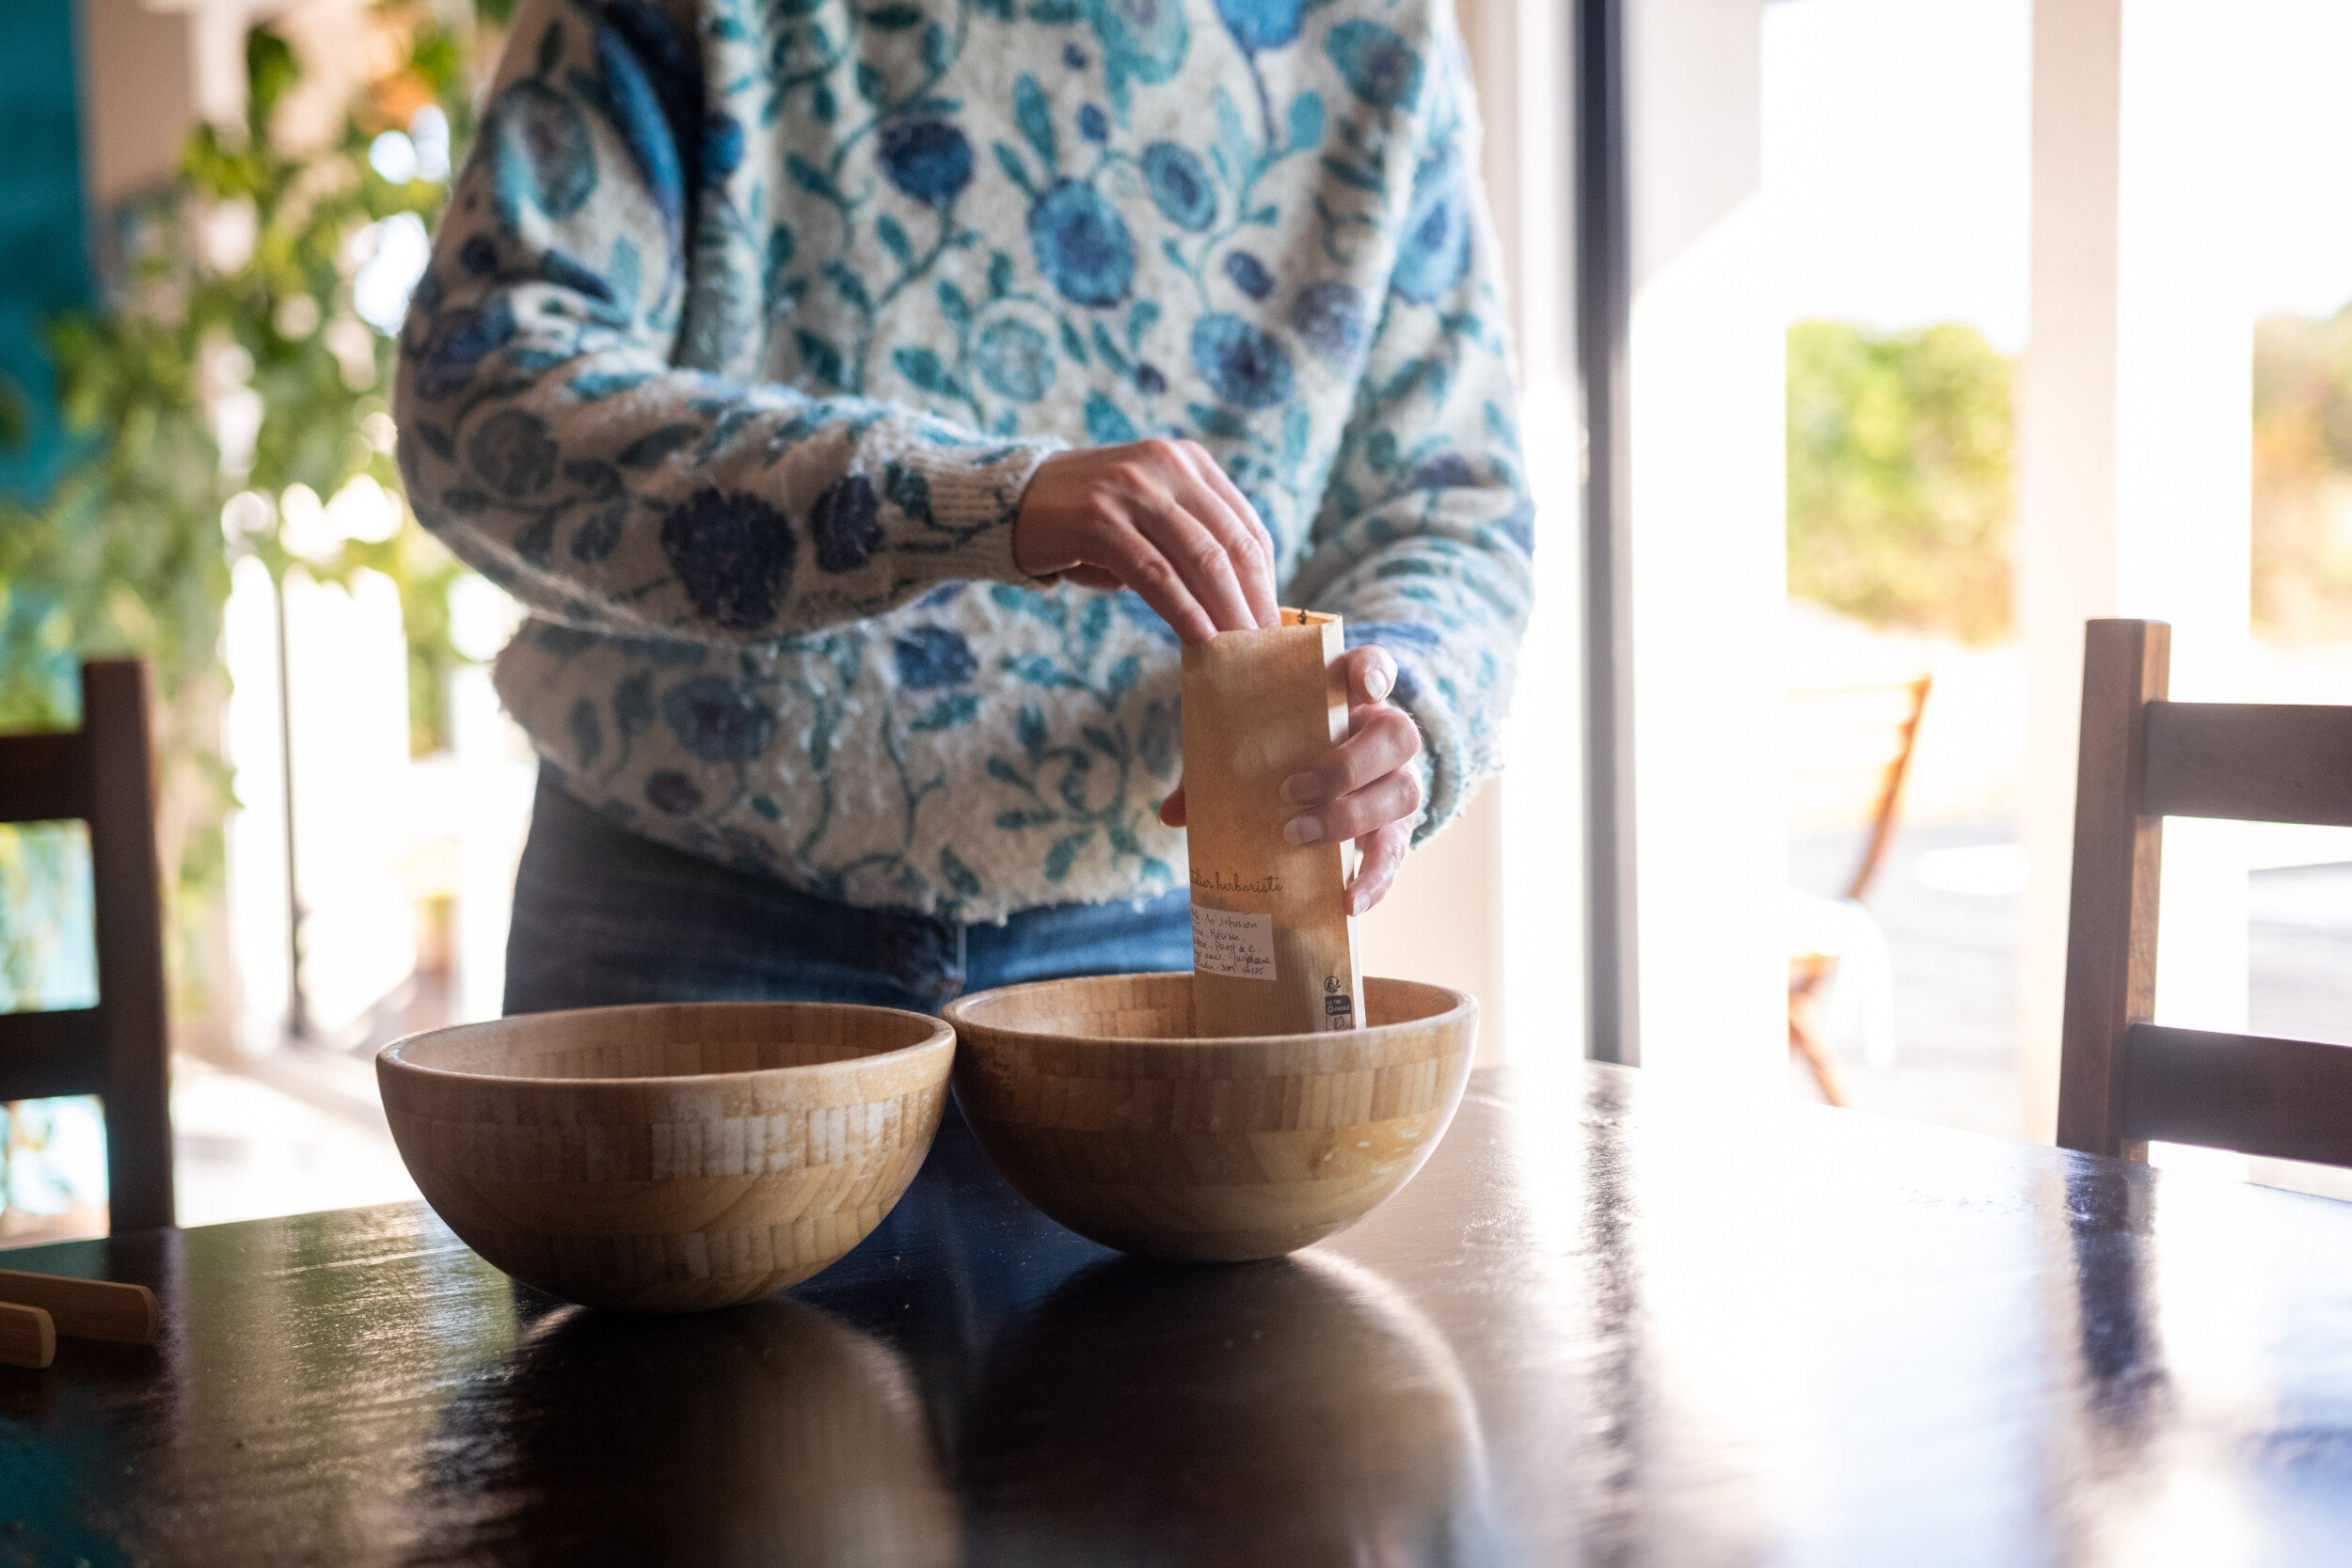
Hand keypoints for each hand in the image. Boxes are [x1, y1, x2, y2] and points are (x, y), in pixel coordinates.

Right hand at [1014, 439, 1277, 643]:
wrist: (1011, 500)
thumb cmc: (1088, 522)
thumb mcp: (1148, 516)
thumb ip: (1191, 544)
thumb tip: (1240, 606)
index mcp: (1188, 462)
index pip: (1247, 527)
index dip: (1266, 580)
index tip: (1274, 624)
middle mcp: (1166, 466)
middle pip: (1231, 544)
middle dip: (1253, 602)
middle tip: (1265, 647)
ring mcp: (1132, 488)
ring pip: (1200, 560)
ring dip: (1227, 613)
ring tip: (1241, 651)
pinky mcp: (1099, 519)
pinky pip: (1156, 575)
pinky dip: (1185, 612)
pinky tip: (1201, 641)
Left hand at [1158, 644, 1422, 914]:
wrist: (1304, 795)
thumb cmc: (1275, 758)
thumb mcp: (1244, 751)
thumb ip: (1213, 770)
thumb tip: (1170, 814)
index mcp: (1347, 699)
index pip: (1375, 667)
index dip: (1375, 672)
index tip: (1363, 685)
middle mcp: (1383, 736)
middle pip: (1398, 736)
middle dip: (1346, 765)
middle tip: (1289, 790)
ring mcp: (1395, 783)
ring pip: (1404, 793)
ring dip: (1350, 817)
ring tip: (1296, 836)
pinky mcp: (1395, 831)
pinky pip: (1395, 855)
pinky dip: (1374, 879)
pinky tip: (1347, 901)